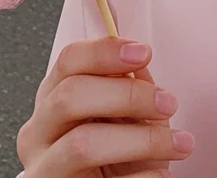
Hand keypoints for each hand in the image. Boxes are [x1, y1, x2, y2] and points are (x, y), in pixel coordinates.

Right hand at [16, 37, 194, 177]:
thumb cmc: (113, 152)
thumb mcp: (119, 112)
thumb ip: (126, 84)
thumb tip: (140, 63)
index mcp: (52, 100)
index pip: (68, 61)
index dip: (105, 51)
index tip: (143, 53)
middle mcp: (39, 133)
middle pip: (69, 96)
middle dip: (127, 95)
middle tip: (167, 104)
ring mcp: (44, 169)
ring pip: (82, 144)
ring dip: (141, 140)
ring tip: (178, 143)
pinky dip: (142, 177)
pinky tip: (161, 172)